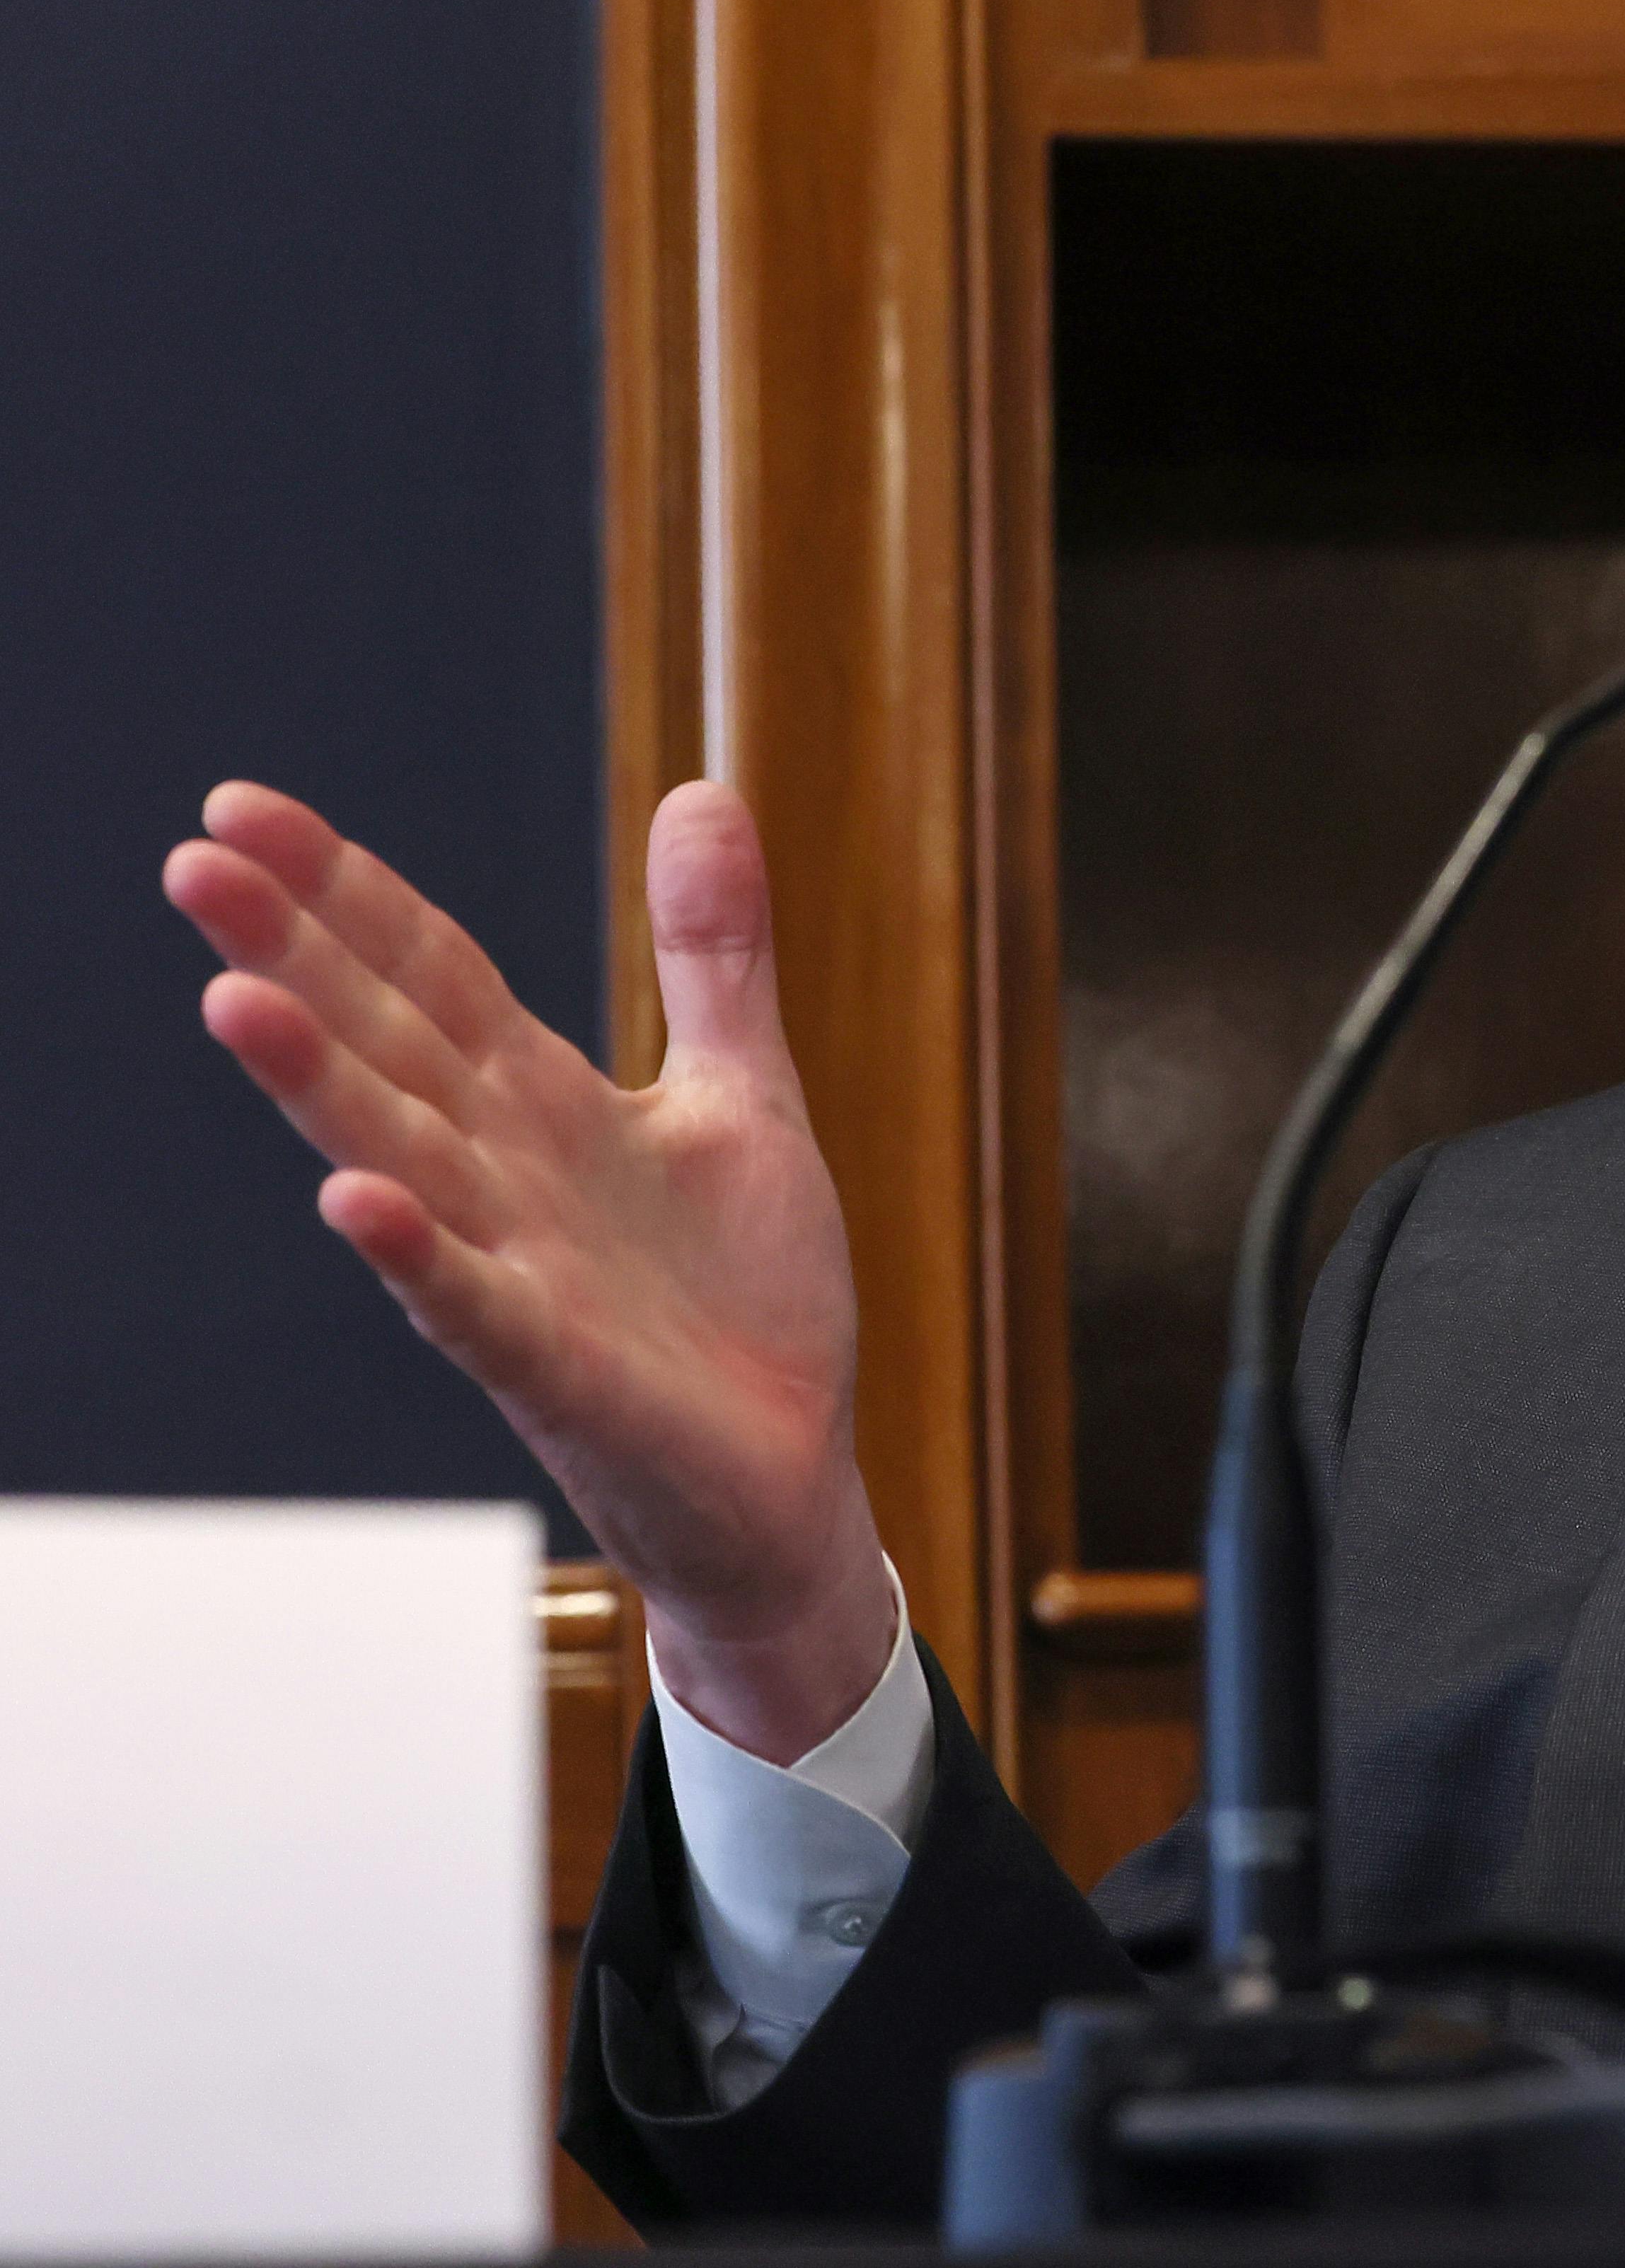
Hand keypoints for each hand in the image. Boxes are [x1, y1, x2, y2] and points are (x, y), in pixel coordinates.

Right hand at [164, 781, 893, 1758]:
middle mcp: (504, 1176)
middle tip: (191, 859)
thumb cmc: (746, 1298)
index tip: (246, 807)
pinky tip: (352, 1202)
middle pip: (383, 1045)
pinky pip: (472, 1304)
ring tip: (235, 1000)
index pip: (424, 971)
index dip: (346, 890)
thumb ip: (716, 954)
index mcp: (544, 1104)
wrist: (790, 1474)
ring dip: (320, 1088)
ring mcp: (518, 1270)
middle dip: (291, 956)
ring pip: (399, 1162)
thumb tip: (702, 792)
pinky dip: (417, 1255)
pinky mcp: (558, 1366)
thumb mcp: (748, 1092)